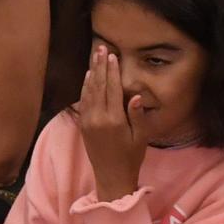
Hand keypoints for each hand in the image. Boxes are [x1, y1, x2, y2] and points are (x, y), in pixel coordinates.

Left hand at [78, 46, 146, 202]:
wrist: (111, 176)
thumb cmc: (131, 157)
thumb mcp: (141, 137)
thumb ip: (137, 116)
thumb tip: (136, 96)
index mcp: (114, 120)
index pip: (113, 88)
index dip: (113, 71)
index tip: (113, 55)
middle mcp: (98, 118)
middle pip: (99, 85)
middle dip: (101, 65)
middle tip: (101, 47)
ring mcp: (88, 121)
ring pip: (89, 91)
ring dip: (92, 72)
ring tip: (95, 55)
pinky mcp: (83, 125)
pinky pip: (83, 100)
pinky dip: (85, 86)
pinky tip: (88, 75)